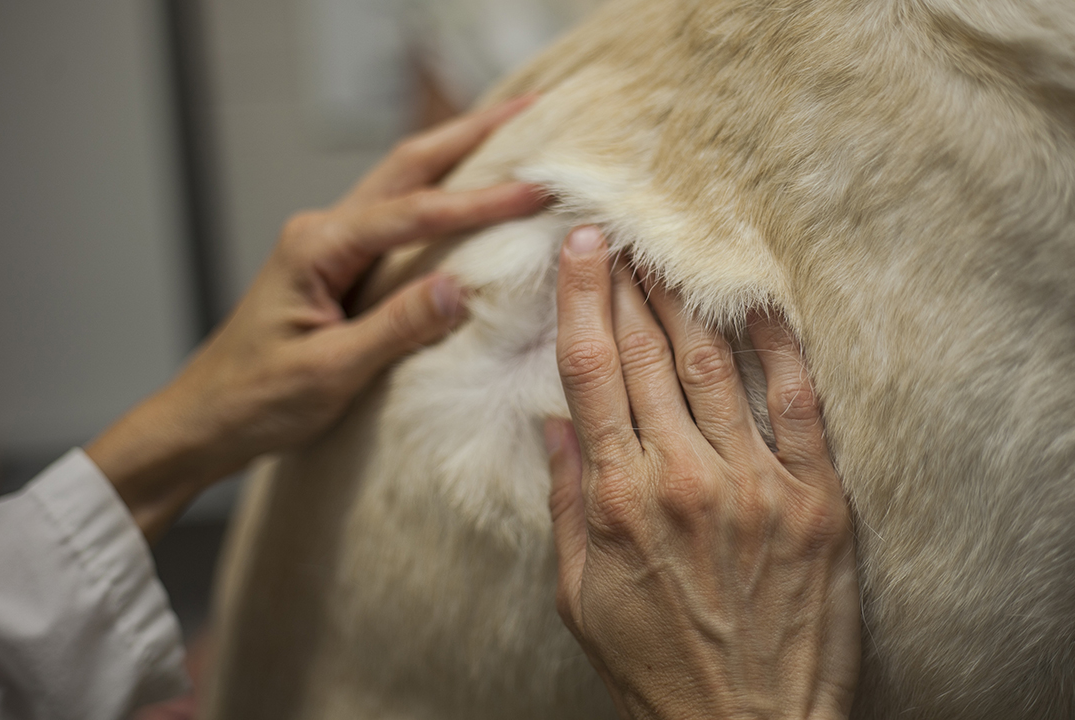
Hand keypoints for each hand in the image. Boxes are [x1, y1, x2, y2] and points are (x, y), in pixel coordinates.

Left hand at [87, 96, 544, 542]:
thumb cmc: (255, 399)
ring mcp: (332, 246)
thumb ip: (394, 328)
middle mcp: (324, 231)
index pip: (413, 213)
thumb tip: (458, 290)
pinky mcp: (341, 268)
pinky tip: (471, 196)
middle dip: (470, 135)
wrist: (206, 419)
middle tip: (530, 109)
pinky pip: (400, 222)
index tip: (535, 191)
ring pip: (403, 185)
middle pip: (407, 167)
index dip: (479, 202)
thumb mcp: (328, 371)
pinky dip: (441, 200)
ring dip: (457, 157)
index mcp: (317, 247)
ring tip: (513, 136)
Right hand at [545, 227, 859, 719]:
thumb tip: (553, 424)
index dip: (582, 298)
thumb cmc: (654, 666)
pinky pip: (799, 402)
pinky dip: (781, 344)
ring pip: (715, 363)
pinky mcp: (816, 500)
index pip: (591, 371)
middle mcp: (682, 479)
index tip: (580, 245)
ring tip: (673, 249)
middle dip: (630, 280)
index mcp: (616, 499)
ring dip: (689, 297)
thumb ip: (566, 502)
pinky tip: (761, 299)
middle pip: (649, 353)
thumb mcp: (579, 594)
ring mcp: (755, 484)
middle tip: (623, 227)